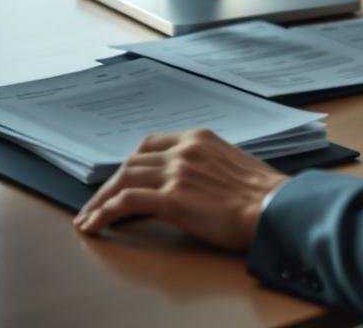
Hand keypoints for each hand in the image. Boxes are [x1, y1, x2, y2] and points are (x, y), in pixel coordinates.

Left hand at [73, 128, 287, 249]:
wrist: (274, 207)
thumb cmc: (262, 193)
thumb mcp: (231, 164)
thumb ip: (205, 165)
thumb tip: (191, 183)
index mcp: (198, 137)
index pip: (151, 143)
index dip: (132, 162)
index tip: (122, 177)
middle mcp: (184, 149)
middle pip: (133, 161)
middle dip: (111, 182)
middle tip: (98, 201)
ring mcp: (176, 172)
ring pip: (124, 179)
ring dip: (101, 199)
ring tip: (88, 217)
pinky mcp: (172, 199)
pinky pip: (126, 202)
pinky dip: (105, 212)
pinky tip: (94, 224)